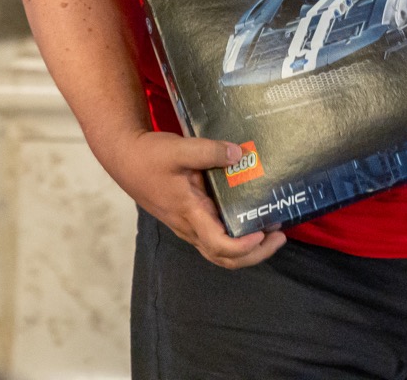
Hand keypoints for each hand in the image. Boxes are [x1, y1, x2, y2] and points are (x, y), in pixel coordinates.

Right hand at [95, 129, 286, 269]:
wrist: (126, 158)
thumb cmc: (149, 156)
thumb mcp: (179, 148)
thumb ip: (210, 151)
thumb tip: (239, 154)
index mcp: (188, 213)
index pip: (218, 244)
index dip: (243, 247)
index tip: (262, 233)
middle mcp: (190, 226)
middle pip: (224, 257)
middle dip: (255, 254)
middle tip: (280, 236)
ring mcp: (189, 225)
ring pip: (220, 251)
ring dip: (248, 248)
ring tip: (273, 230)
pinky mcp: (190, 218)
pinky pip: (216, 237)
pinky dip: (237, 236)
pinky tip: (252, 218)